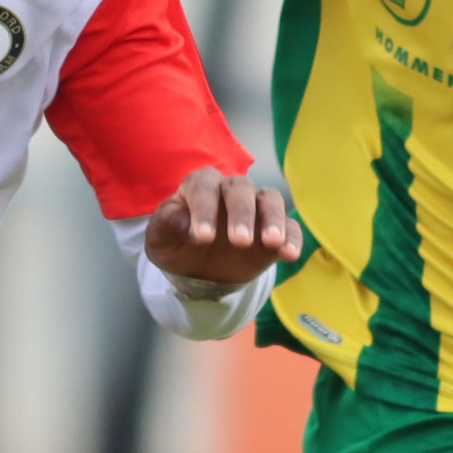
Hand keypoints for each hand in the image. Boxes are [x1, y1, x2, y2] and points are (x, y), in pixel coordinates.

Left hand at [142, 169, 302, 287]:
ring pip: (270, 200)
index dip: (204, 210)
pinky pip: (290, 226)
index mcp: (200, 186)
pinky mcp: (274, 229)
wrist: (196, 267)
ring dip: (273, 220)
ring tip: (272, 243)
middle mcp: (230, 190)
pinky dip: (292, 237)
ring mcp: (256, 208)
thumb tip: (188, 225)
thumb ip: (168, 225)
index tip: (202, 238)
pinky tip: (289, 255)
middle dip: (241, 213)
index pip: (204, 188)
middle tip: (240, 241)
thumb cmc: (176, 243)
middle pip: (241, 189)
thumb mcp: (160, 239)